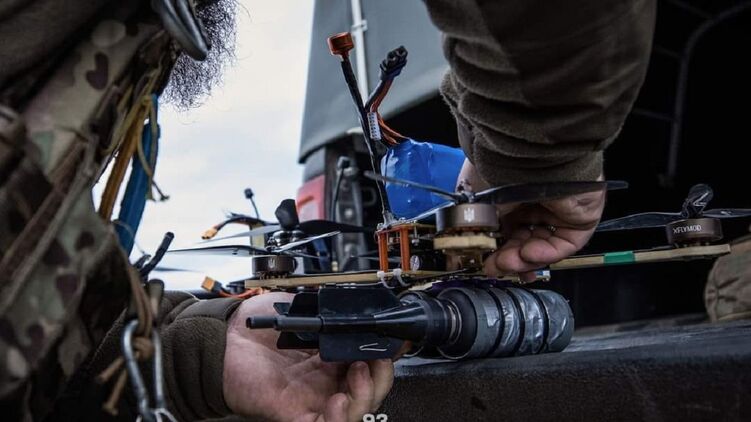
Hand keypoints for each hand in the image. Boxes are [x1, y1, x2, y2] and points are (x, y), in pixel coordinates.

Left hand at [223, 292, 393, 421]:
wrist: (223, 340)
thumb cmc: (255, 326)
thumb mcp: (300, 308)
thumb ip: (329, 309)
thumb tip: (355, 305)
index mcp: (331, 356)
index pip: (370, 363)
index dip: (384, 356)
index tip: (392, 342)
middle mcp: (327, 380)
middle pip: (371, 390)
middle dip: (382, 375)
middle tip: (375, 358)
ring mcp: (314, 400)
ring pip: (357, 412)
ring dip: (367, 395)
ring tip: (358, 373)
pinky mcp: (297, 415)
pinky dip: (340, 419)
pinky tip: (338, 400)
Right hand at [457, 159, 605, 281]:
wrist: (531, 157)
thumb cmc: (501, 171)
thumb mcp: (480, 204)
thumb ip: (478, 229)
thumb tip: (468, 250)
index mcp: (511, 193)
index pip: (505, 228)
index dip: (495, 248)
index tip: (484, 261)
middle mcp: (535, 200)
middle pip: (523, 239)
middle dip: (507, 257)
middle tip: (494, 267)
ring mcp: (558, 209)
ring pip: (541, 244)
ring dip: (524, 258)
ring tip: (509, 262)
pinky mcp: (580, 217)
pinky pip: (564, 243)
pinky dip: (546, 253)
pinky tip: (530, 254)